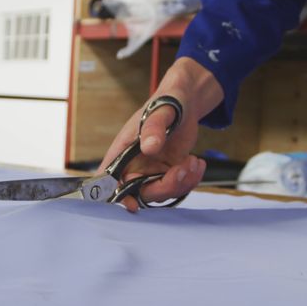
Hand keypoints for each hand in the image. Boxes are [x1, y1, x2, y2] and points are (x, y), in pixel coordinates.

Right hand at [99, 58, 223, 211]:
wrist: (186, 102)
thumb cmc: (168, 101)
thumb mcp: (161, 111)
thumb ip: (154, 128)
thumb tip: (150, 148)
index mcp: (122, 150)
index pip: (109, 179)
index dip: (116, 195)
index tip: (131, 204)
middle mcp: (134, 165)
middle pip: (141, 192)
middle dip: (164, 186)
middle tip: (182, 169)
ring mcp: (152, 171)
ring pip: (162, 193)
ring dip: (182, 182)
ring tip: (193, 161)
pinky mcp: (168, 173)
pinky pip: (177, 187)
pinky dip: (191, 180)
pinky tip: (197, 163)